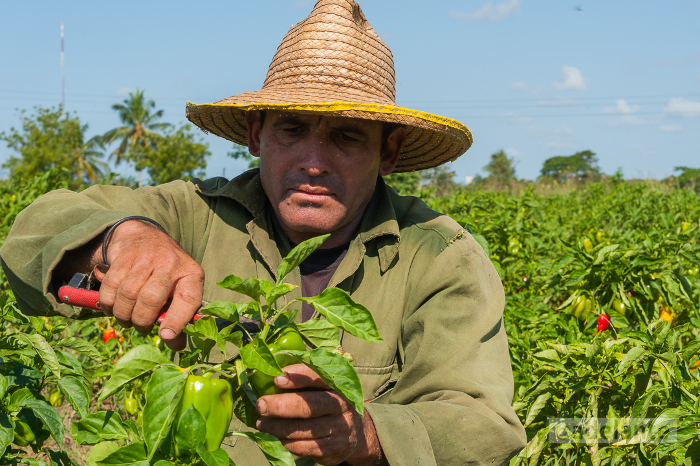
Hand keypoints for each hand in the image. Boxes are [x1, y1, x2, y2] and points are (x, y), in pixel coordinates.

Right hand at [98, 220, 203, 349]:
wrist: (145, 237)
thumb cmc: (167, 275)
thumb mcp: (180, 291)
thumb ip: (179, 318)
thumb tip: (176, 346)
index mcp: (192, 275)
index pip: (188, 299)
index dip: (177, 321)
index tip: (165, 336)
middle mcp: (171, 263)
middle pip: (151, 299)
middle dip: (142, 321)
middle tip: (141, 327)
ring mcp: (147, 256)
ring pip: (128, 293)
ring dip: (123, 314)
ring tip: (127, 320)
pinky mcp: (124, 255)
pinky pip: (111, 285)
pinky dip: (108, 303)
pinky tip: (112, 307)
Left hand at [256, 364, 386, 465]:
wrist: (358, 434)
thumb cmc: (331, 403)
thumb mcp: (325, 387)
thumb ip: (304, 378)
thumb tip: (271, 370)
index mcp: (337, 384)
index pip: (318, 377)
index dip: (297, 377)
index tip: (276, 378)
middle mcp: (341, 405)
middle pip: (310, 406)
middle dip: (281, 405)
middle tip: (261, 405)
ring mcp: (338, 429)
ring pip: (303, 430)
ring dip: (277, 427)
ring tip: (262, 423)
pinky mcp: (332, 449)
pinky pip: (304, 447)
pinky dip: (286, 442)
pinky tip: (276, 436)